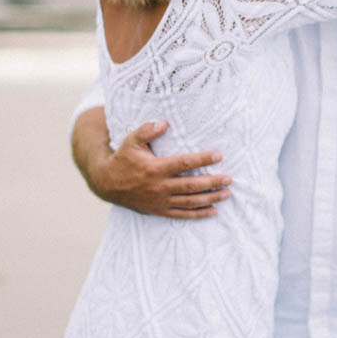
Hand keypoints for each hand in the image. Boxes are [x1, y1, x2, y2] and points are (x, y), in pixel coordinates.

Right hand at [89, 120, 231, 218]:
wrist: (107, 184)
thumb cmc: (122, 159)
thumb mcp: (131, 141)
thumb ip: (147, 130)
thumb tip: (164, 123)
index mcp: (155, 169)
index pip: (184, 164)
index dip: (203, 159)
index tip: (218, 155)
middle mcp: (159, 187)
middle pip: (191, 185)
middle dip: (212, 182)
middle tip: (229, 178)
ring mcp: (160, 201)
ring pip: (190, 201)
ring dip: (210, 198)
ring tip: (226, 193)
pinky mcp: (159, 211)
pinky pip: (182, 214)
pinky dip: (198, 214)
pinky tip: (213, 211)